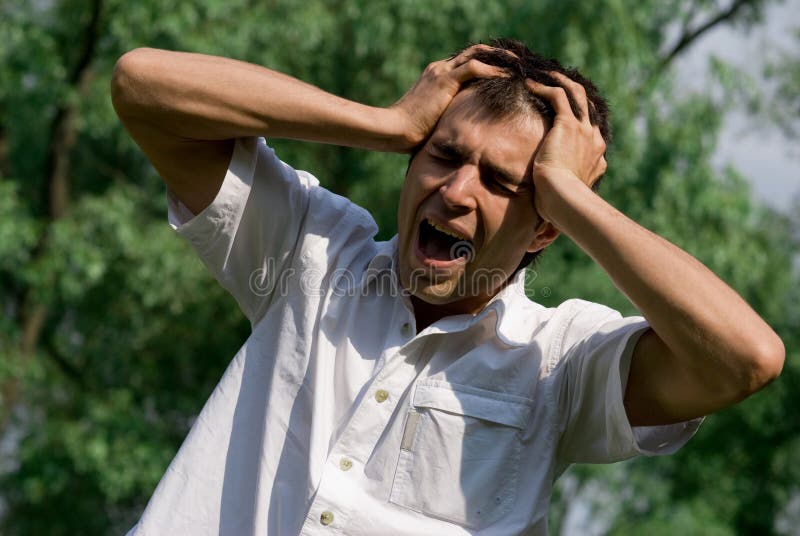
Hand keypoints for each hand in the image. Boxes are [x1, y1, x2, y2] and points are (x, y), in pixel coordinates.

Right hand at [389, 45, 509, 150]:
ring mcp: (441, 72)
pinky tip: (508, 76)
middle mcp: (439, 69)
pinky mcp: (444, 80)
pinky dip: (493, 70)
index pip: (466, 62)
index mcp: (437, 77)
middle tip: (518, 62)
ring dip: (500, 58)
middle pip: (474, 52)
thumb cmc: (410, 135)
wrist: (394, 130)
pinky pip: (474, 68)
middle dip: (497, 55)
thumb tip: (462, 133)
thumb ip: (449, 118)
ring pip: (477, 54)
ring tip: (520, 65)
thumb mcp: (435, 122)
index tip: (506, 72)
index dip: (487, 64)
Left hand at [526, 73, 606, 219]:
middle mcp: (594, 141)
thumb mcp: (563, 200)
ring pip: (576, 95)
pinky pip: (559, 96)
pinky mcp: (569, 125)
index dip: (578, 120)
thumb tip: (542, 223)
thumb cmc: (560, 208)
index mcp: (596, 159)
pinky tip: (530, 84)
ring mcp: (584, 131)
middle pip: (587, 108)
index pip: (590, 132)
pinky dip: (546, 87)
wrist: (564, 200)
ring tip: (544, 76)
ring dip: (561, 82)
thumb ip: (558, 198)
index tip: (561, 116)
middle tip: (556, 85)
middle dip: (573, 95)